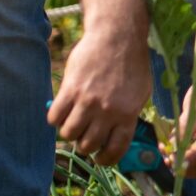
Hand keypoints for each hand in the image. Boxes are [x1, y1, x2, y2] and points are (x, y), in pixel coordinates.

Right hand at [48, 28, 152, 165]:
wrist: (117, 36)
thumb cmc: (132, 64)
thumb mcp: (142, 93)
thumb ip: (130, 116)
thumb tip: (118, 138)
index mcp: (128, 114)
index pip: (115, 149)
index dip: (106, 159)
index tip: (100, 158)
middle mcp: (107, 111)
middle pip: (87, 145)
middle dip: (85, 145)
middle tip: (85, 135)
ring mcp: (87, 101)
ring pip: (69, 134)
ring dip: (69, 132)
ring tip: (74, 122)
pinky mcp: (70, 89)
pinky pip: (54, 117)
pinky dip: (55, 119)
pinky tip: (62, 111)